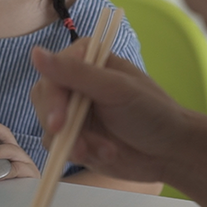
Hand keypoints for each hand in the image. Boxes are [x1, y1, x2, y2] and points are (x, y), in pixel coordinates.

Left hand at [0, 118, 40, 178]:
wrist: (28, 197)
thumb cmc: (8, 183)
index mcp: (7, 148)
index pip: (0, 133)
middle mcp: (16, 151)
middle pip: (7, 135)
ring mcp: (24, 161)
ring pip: (11, 150)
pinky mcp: (30, 173)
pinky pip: (16, 169)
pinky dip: (6, 171)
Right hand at [30, 39, 191, 183]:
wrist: (171, 151)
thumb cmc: (152, 111)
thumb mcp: (116, 89)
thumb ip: (76, 73)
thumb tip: (35, 52)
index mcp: (86, 59)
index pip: (52, 73)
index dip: (52, 99)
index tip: (59, 122)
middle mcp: (76, 83)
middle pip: (44, 99)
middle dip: (59, 125)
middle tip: (79, 144)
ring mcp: (74, 112)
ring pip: (49, 126)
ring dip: (74, 143)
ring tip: (103, 150)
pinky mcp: (76, 138)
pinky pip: (60, 147)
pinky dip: (80, 154)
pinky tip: (105, 154)